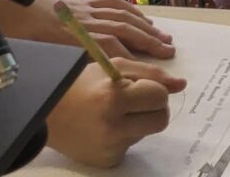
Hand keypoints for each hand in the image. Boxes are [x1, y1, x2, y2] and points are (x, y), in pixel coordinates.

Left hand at [0, 0, 175, 59]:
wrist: (11, 10)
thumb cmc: (25, 39)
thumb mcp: (45, 60)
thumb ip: (70, 69)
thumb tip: (91, 84)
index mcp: (76, 38)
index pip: (112, 47)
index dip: (133, 59)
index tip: (150, 73)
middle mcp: (86, 21)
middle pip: (123, 29)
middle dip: (148, 41)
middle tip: (169, 52)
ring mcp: (86, 9)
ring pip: (122, 15)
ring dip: (145, 25)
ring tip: (163, 36)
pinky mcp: (84, 2)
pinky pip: (112, 4)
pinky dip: (130, 10)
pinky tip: (140, 17)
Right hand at [46, 58, 185, 167]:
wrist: (47, 112)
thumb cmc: (80, 83)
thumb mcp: (111, 67)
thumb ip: (147, 72)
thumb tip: (181, 84)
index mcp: (114, 96)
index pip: (160, 96)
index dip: (154, 88)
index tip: (142, 86)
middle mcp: (114, 126)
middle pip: (162, 120)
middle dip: (154, 107)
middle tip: (137, 99)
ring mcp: (111, 147)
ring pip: (147, 131)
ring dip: (138, 119)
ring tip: (114, 111)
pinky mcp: (109, 161)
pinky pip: (131, 145)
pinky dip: (124, 134)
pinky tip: (106, 125)